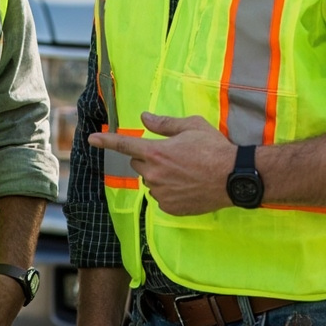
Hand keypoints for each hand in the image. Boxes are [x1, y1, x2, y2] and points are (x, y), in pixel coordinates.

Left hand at [88, 111, 233, 215]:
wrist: (233, 178)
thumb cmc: (214, 148)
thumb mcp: (191, 126)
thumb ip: (164, 123)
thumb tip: (144, 117)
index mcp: (156, 152)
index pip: (124, 144)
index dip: (106, 141)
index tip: (92, 139)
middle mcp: (154, 174)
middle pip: (138, 164)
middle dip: (150, 158)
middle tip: (173, 155)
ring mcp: (161, 193)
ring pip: (150, 181)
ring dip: (159, 176)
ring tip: (185, 171)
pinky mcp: (170, 208)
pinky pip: (161, 197)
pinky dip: (169, 191)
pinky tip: (187, 185)